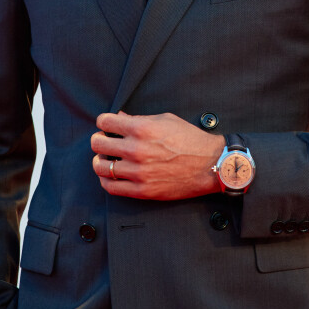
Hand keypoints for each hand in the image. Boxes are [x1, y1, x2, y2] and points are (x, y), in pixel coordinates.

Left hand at [91, 111, 223, 199]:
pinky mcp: (142, 190)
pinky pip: (111, 187)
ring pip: (101, 167)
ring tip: (105, 158)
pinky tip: (110, 174)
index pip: (106, 122)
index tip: (105, 125)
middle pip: (98, 144)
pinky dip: (106, 179)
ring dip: (99, 160)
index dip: (103, 122)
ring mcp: (138, 172)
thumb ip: (140, 119)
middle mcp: (137, 150)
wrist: (209, 164)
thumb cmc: (190, 139)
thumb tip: (120, 118)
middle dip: (98, 139)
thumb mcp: (165, 120)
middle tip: (103, 140)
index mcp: (142, 128)